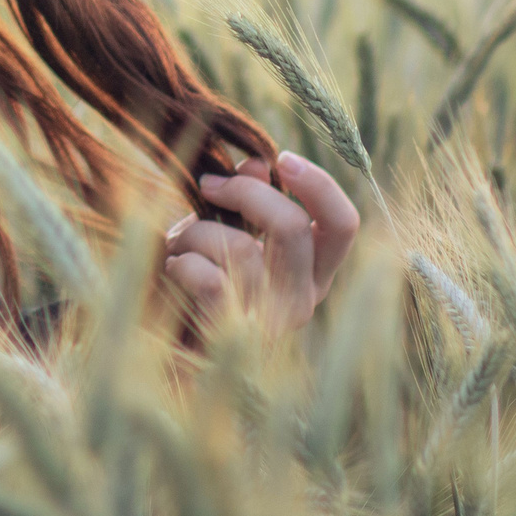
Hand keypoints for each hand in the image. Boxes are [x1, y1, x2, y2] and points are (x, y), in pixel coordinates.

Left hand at [161, 151, 360, 335]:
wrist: (172, 357)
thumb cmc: (199, 286)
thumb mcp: (226, 235)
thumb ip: (247, 203)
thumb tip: (256, 163)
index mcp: (312, 274)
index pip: (343, 225)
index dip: (320, 185)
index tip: (282, 157)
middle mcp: (303, 300)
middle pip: (292, 226)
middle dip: (243, 192)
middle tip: (207, 185)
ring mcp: (271, 322)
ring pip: (240, 247)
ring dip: (195, 232)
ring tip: (176, 245)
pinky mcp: (234, 336)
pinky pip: (208, 279)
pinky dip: (182, 262)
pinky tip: (174, 269)